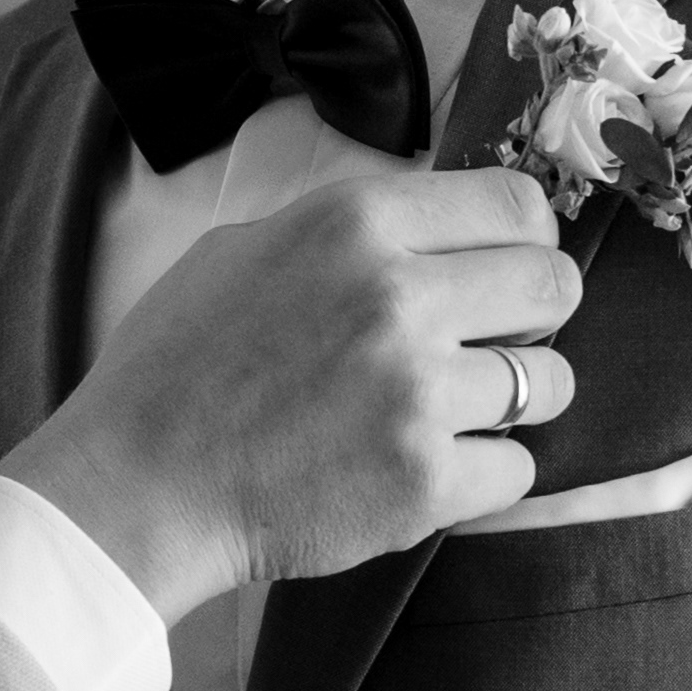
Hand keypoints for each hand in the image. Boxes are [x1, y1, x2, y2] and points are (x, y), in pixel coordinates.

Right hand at [0, 169, 578, 624]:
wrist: (137, 486)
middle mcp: (398, 296)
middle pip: (555, 285)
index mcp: (356, 224)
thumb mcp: (247, 250)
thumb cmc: (178, 369)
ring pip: (549, 384)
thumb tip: (430, 233)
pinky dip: (485, 476)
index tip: (513, 268)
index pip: (517, 204)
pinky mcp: (424, 483)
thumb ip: (348, 235)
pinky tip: (429, 470)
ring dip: (519, 401)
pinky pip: (518, 471)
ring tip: (462, 414)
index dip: (529, 239)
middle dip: (539, 315)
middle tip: (503, 342)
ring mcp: (417, 393)